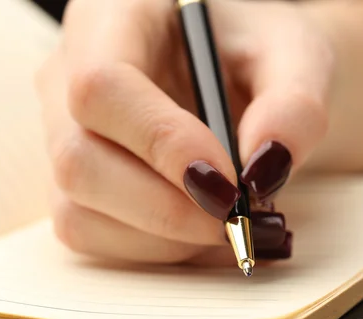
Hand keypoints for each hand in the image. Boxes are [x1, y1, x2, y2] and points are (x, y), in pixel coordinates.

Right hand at [35, 0, 333, 264]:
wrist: (248, 80)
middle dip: (165, 209)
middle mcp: (70, 75)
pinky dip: (154, 250)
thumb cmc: (262, 57)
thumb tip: (263, 169)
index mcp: (114, 15)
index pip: (102, 84)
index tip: (228, 183)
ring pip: (79, 210)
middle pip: (78, 159)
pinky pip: (93, 234)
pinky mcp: (78, 182)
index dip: (161, 143)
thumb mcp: (297, 56)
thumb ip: (294, 104)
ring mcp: (65, 134)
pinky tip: (200, 231)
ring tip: (227, 224)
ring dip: (164, 237)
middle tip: (237, 221)